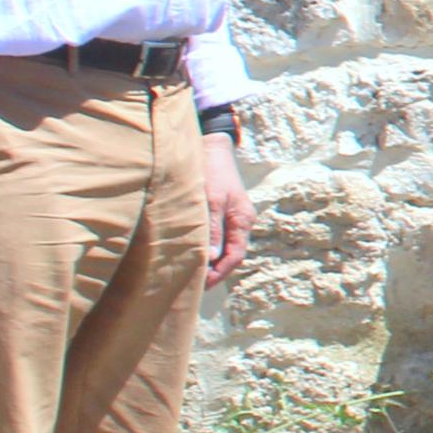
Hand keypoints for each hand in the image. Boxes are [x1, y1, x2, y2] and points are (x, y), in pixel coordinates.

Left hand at [202, 137, 253, 288]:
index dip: (220, 273)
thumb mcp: (211, 199)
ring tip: (190, 271)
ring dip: (210, 261)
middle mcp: (241, 222)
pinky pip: (218, 237)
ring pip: (224, 247)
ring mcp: (232, 217)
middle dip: (214, 271)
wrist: (212, 146)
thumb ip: (212, 229)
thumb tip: (211, 258)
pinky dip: (207, 248)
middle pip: (231, 254)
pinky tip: (193, 252)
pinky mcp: (222, 212)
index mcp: (243, 220)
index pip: (235, 256)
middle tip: (192, 284)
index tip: (201, 285)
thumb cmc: (211, 171)